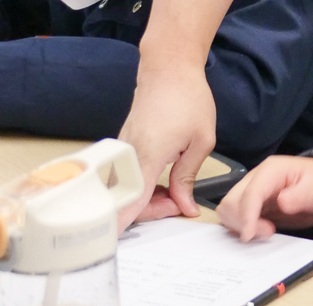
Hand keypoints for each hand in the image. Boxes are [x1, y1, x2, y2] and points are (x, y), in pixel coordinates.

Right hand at [117, 65, 216, 229]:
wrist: (168, 66)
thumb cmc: (187, 97)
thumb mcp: (200, 141)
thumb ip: (187, 177)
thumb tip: (183, 206)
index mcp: (147, 155)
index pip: (129, 202)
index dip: (121, 226)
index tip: (111, 245)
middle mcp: (127, 154)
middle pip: (126, 201)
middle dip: (151, 212)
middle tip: (180, 205)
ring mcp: (122, 150)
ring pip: (125, 189)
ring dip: (147, 199)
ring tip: (176, 192)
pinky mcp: (123, 146)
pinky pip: (126, 176)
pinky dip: (141, 185)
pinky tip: (163, 182)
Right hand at [217, 157, 312, 240]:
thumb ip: (299, 195)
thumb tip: (281, 203)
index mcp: (270, 170)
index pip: (250, 193)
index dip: (246, 215)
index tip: (248, 235)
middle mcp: (255, 179)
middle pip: (231, 201)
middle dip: (243, 222)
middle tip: (268, 232)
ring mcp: (251, 191)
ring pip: (227, 209)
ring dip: (239, 225)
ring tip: (266, 231)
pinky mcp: (251, 205)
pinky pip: (233, 217)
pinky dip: (239, 227)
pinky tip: (258, 231)